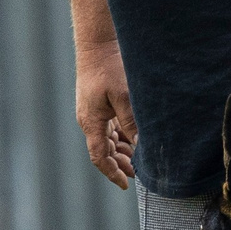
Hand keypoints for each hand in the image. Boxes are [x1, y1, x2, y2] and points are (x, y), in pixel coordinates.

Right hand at [75, 41, 138, 188]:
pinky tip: (134, 140)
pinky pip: (110, 128)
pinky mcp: (99, 105)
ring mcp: (94, 113)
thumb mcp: (124, 96)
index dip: (112, 173)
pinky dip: (121, 137)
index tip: (125, 184)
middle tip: (140, 174)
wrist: (97, 45)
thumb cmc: (109, 67)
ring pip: (108, 140)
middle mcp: (90, 120)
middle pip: (104, 151)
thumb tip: (141, 147)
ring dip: (122, 152)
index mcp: (92, 122)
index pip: (100, 157)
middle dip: (121, 165)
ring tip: (139, 160)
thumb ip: (132, 122)